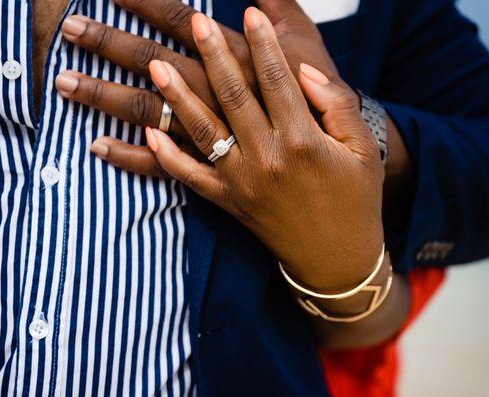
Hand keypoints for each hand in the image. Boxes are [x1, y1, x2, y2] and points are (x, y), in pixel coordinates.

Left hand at [143, 8, 384, 291]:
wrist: (337, 258)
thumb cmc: (356, 198)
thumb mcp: (363, 149)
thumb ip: (336, 105)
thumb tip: (304, 72)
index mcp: (304, 140)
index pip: (278, 79)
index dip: (263, 43)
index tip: (249, 12)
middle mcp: (268, 158)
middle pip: (233, 96)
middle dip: (212, 54)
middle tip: (195, 21)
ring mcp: (241, 182)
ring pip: (203, 131)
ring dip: (177, 97)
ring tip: (155, 66)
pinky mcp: (226, 202)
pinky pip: (190, 178)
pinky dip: (167, 157)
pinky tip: (147, 134)